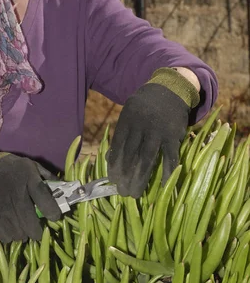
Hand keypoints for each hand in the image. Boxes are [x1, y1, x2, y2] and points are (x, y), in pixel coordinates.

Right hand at [0, 147, 60, 241]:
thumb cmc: (13, 168)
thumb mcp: (32, 166)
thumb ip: (48, 178)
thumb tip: (64, 189)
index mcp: (29, 180)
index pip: (44, 199)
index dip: (53, 212)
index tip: (55, 217)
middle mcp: (16, 195)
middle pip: (30, 223)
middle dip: (37, 231)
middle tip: (38, 230)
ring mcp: (2, 207)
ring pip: (17, 233)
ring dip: (23, 234)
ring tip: (24, 229)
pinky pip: (3, 236)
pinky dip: (10, 236)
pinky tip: (12, 229)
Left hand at [107, 83, 190, 197]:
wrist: (170, 89)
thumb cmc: (145, 106)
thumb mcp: (129, 114)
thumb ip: (121, 135)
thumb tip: (108, 159)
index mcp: (127, 119)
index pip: (118, 145)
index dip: (114, 164)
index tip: (112, 179)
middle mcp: (141, 125)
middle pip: (130, 155)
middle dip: (125, 175)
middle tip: (122, 192)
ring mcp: (158, 131)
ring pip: (147, 159)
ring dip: (140, 178)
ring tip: (134, 193)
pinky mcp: (174, 136)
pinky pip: (169, 157)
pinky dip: (166, 173)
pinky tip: (162, 185)